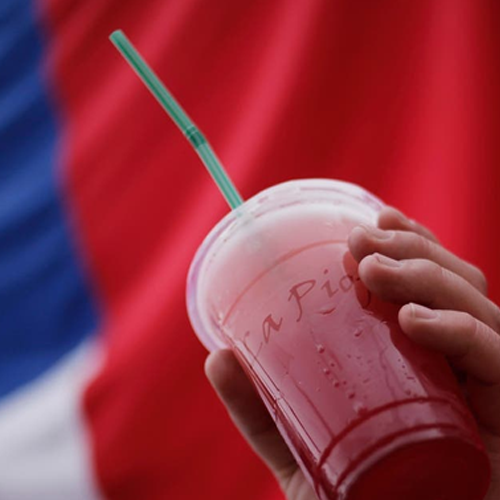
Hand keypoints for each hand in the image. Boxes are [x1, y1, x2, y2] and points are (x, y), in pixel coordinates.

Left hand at [204, 207, 499, 499]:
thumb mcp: (301, 449)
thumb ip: (263, 410)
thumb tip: (217, 357)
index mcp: (424, 365)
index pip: (430, 288)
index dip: (411, 245)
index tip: (371, 221)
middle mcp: (460, 371)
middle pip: (456, 286)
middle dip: (412, 250)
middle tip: (360, 240)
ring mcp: (485, 393)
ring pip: (479, 310)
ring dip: (428, 275)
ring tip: (373, 268)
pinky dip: (461, 332)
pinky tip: (413, 320)